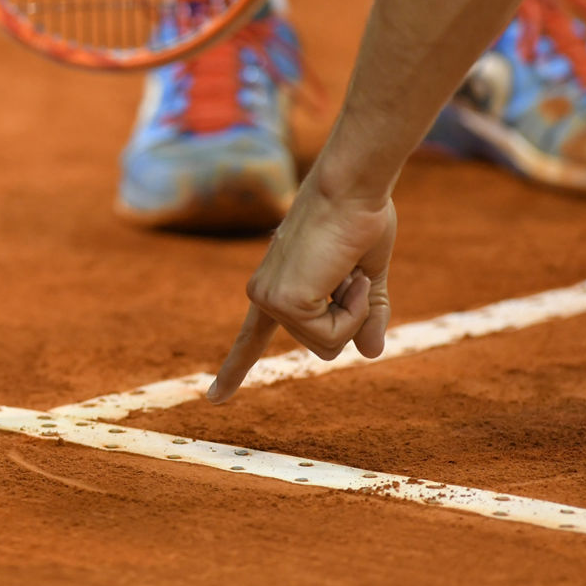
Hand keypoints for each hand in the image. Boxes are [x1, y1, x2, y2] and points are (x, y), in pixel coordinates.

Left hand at [206, 172, 396, 403]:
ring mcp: (270, 300)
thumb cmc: (359, 217)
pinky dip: (354, 308)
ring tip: (347, 268)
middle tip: (350, 269)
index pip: (250, 338)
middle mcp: (263, 296)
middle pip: (323, 344)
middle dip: (352, 313)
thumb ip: (366, 313)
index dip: (235, 368)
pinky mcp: (284, 302)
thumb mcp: (367, 274)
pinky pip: (335, 334)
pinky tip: (347, 273)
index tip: (214, 398)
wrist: (351, 187)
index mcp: (274, 288)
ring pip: (330, 343)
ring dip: (355, 309)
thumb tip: (371, 353)